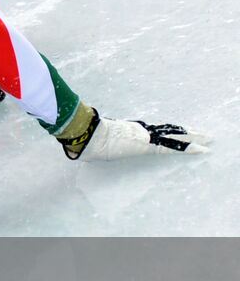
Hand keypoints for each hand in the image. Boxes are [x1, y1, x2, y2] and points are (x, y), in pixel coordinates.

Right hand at [58, 111, 211, 160]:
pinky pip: (173, 147)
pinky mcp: (148, 144)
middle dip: (185, 132)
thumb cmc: (84, 139)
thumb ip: (88, 144)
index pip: (152, 131)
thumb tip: (73, 146)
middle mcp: (140, 131)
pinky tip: (202, 149)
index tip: (175, 131)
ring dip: (193, 138)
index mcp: (129, 131)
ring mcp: (146, 136)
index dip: (166, 131)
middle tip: (201, 132)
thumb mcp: (89, 144)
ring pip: (175, 136)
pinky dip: (189, 148)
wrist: (86, 134)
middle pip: (168, 130)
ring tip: (208, 138)